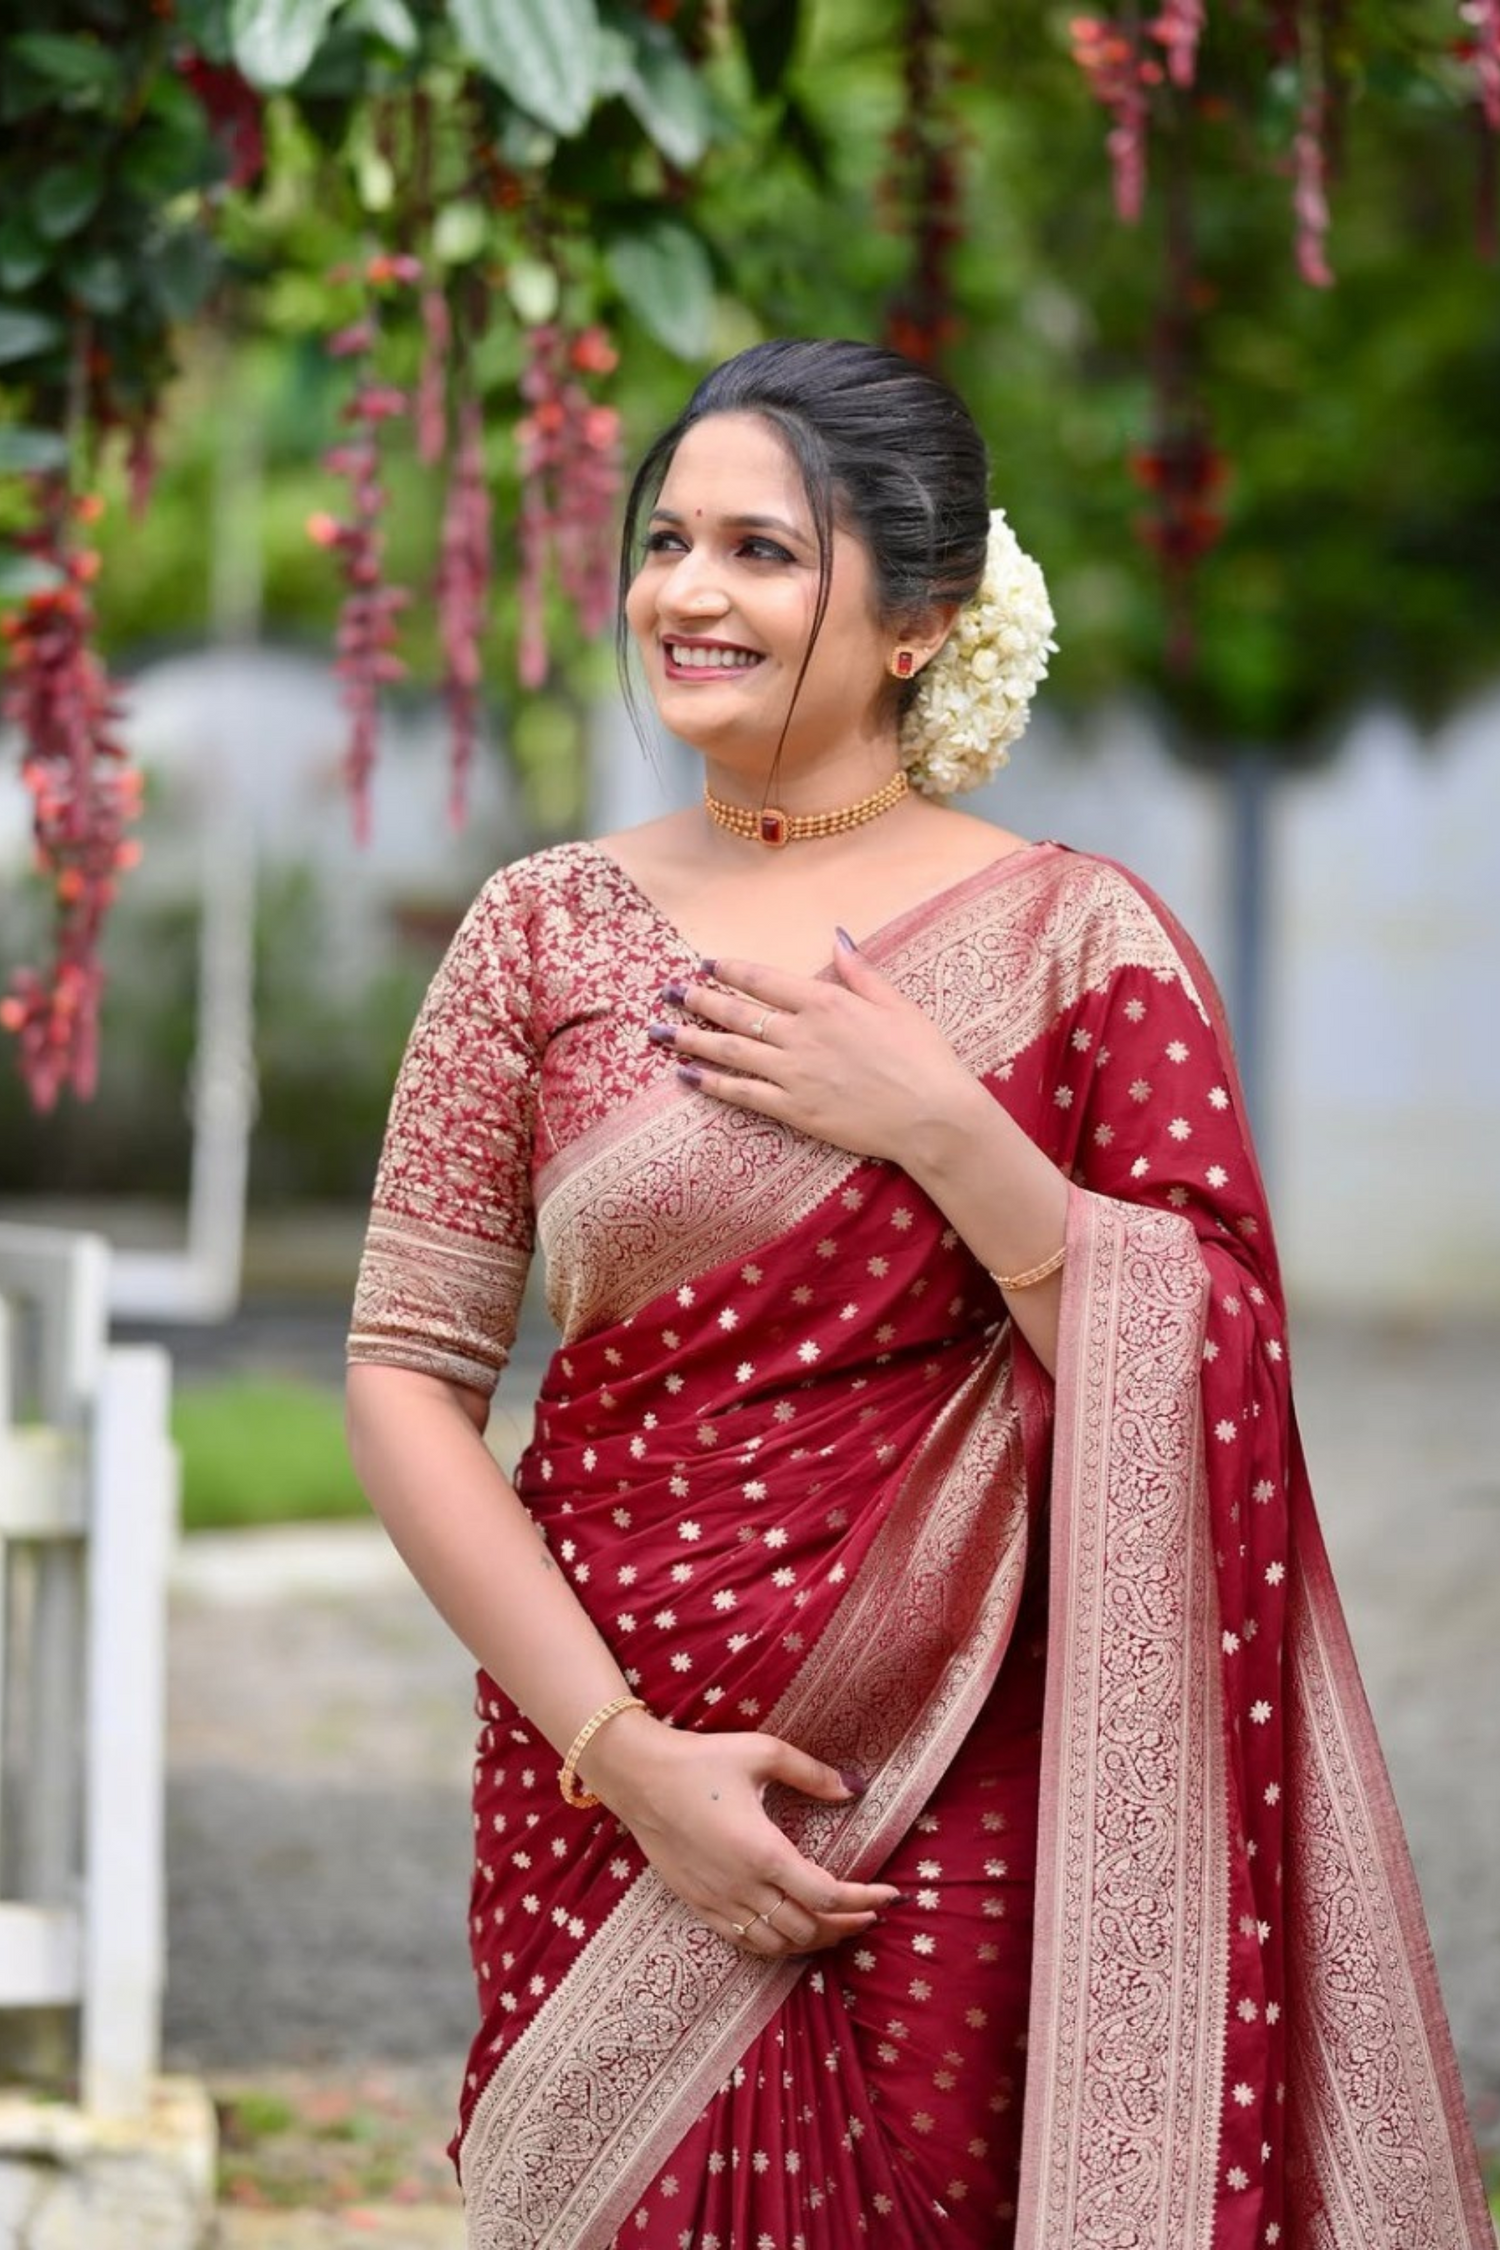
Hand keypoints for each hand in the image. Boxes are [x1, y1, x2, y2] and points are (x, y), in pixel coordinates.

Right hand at [582, 1708, 897, 1956]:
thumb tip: (855, 1789)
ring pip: (779, 1945)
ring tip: (838, 1922)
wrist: (639, 1778)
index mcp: (764, 1851)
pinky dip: (778, 1945)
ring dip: (814, 1939)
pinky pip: (747, 1943)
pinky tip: (792, 1928)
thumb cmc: (702, 1760)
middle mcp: (743, 1886)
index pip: (827, 1895)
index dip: (865, 1900)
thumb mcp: (762, 1753)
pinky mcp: (700, 1907)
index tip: (891, 1895)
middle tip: (870, 1910)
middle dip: (847, 1924)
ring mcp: (719, 1902)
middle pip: (809, 1929)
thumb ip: (812, 1773)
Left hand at [653, 933, 976, 1165]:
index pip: (763, 979)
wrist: (932, 1115)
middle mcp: (802, 1034)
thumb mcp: (896, 1003)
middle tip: (667, 993)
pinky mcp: (794, 1109)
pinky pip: (742, 1093)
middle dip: (697, 1000)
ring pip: (730, 1050)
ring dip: (691, 1039)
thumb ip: (860, 971)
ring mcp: (794, 1073)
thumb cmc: (923, 1057)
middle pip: (736, 1012)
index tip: (705, 964)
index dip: (730, 970)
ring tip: (660, 1032)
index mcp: (826, 1002)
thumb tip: (837, 935)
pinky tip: (687, 1075)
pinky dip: (711, 1083)